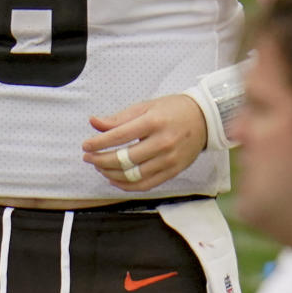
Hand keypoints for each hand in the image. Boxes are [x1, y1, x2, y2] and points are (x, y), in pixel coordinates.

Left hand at [81, 94, 206, 191]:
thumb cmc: (172, 110)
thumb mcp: (146, 107)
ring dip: (110, 174)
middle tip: (89, 158)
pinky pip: (145, 185)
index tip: (86, 146)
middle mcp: (162, 142)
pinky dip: (126, 185)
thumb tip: (94, 123)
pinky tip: (115, 179)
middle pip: (124, 159)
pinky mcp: (173, 171)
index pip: (119, 136)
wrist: (205, 119)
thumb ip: (119, 118)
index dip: (98, 143)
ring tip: (100, 167)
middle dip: (100, 160)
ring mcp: (169, 160)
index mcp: (154, 122)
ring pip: (132, 175)